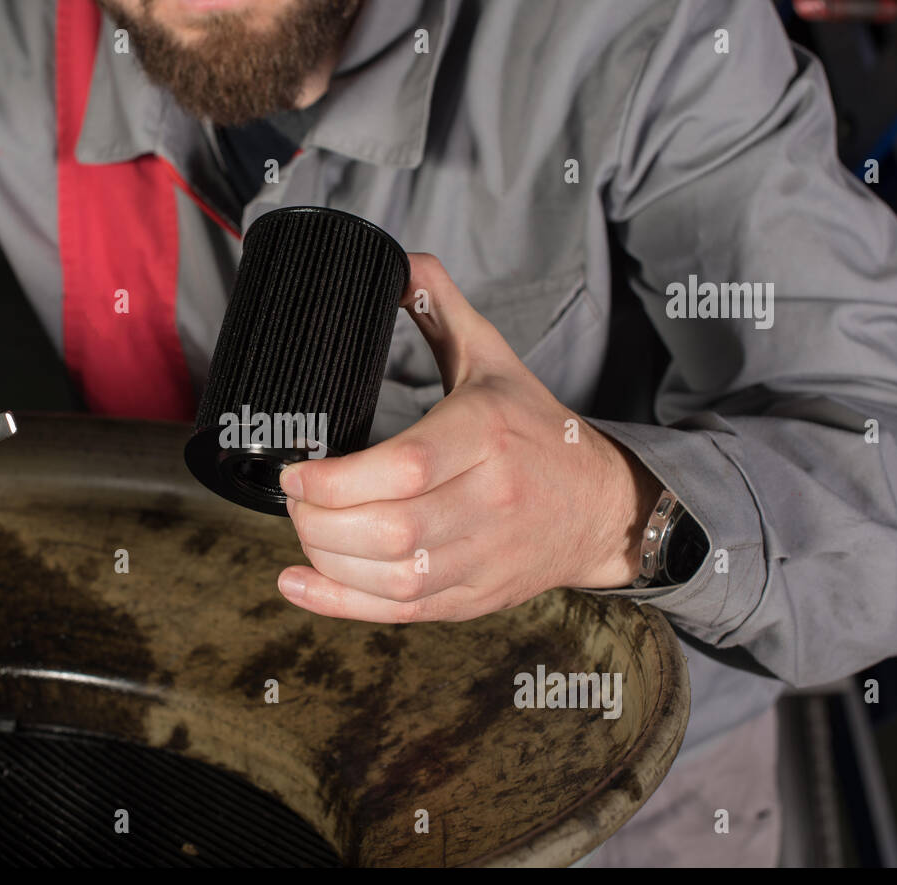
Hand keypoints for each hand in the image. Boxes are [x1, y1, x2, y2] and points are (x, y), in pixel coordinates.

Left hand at [276, 254, 661, 622]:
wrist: (602, 505)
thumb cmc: (537, 431)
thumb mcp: (494, 360)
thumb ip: (442, 310)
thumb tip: (396, 260)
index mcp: (488, 434)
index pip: (406, 467)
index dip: (338, 480)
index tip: (296, 472)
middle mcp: (491, 501)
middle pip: (390, 530)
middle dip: (320, 521)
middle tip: (293, 500)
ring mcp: (485, 556)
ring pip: (393, 578)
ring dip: (328, 562)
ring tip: (303, 532)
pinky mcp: (475, 597)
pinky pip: (401, 612)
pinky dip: (340, 605)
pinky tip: (298, 584)